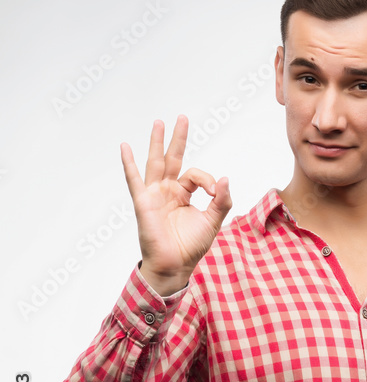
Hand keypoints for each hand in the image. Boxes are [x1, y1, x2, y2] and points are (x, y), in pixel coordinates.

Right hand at [120, 115, 231, 294]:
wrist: (176, 264)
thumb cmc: (192, 245)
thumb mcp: (213, 220)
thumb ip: (222, 200)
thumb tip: (226, 178)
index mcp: (183, 194)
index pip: (196, 174)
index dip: (208, 179)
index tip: (216, 191)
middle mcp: (168, 190)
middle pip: (173, 158)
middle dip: (178, 138)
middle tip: (182, 117)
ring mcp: (154, 194)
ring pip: (155, 162)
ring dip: (157, 142)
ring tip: (159, 122)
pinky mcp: (144, 202)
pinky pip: (134, 180)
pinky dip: (129, 164)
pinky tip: (125, 147)